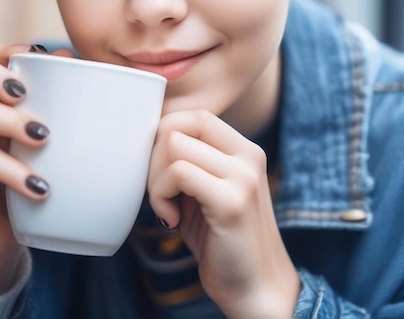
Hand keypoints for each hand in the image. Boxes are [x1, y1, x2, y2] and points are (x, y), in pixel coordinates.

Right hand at [0, 42, 73, 295]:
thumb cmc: (18, 177)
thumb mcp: (32, 138)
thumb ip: (45, 102)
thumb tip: (69, 58)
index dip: (13, 51)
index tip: (47, 60)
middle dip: (6, 78)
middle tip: (33, 96)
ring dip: (15, 123)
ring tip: (45, 138)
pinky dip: (12, 170)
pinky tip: (39, 186)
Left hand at [148, 110, 299, 318]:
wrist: (255, 290)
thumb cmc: (220, 240)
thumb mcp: (203, 190)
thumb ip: (188, 161)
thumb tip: (149, 136)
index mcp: (244, 149)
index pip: (194, 115)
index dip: (165, 135)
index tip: (157, 170)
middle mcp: (248, 155)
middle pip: (179, 124)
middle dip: (153, 155)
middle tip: (158, 191)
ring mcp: (243, 176)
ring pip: (173, 145)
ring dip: (155, 180)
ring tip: (165, 208)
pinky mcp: (231, 201)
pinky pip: (178, 173)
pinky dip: (160, 196)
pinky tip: (170, 219)